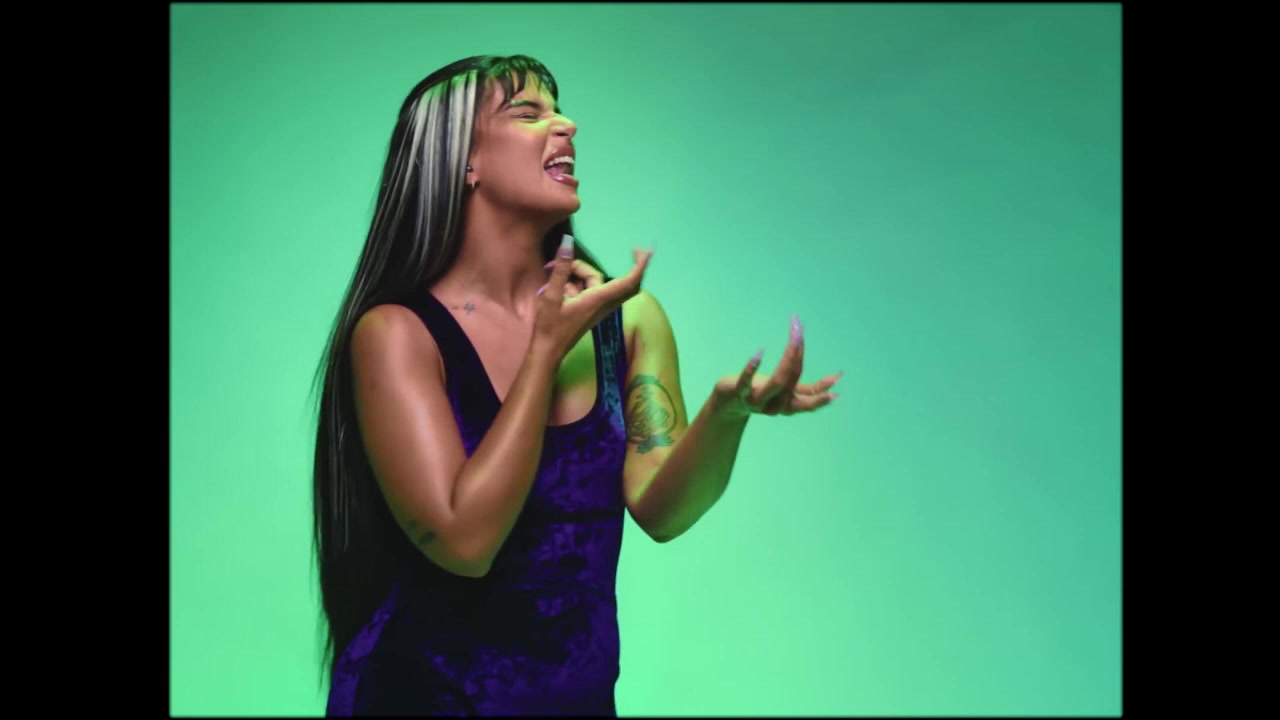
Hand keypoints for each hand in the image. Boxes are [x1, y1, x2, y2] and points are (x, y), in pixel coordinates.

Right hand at [533, 235, 651, 361]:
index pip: (629, 281)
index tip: (642, 250)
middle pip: (617, 280)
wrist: (548, 352)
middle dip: (598, 267)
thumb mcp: (551, 296)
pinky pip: (591, 289)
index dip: (640, 265)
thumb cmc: (550, 327)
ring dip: (577, 275)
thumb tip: (567, 241)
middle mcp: (604, 303)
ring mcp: (599, 307)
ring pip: (597, 281)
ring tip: (552, 277)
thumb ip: (561, 269)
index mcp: (598, 299)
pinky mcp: (592, 309)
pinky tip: (558, 289)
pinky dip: (576, 284)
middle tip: (578, 260)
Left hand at [713, 314, 841, 417]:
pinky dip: (752, 368)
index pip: (807, 396)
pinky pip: (746, 382)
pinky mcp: (738, 393)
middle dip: (798, 356)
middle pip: (791, 381)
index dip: (822, 389)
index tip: (839, 377)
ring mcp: (756, 400)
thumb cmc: (760, 392)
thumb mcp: (785, 390)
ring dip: (787, 358)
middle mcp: (773, 406)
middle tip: (800, 331)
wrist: (727, 404)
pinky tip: (759, 353)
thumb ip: (808, 388)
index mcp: (787, 404)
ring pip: (777, 382)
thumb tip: (838, 379)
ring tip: (794, 337)